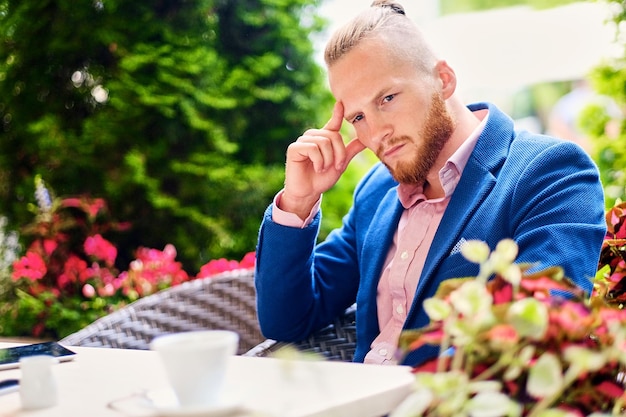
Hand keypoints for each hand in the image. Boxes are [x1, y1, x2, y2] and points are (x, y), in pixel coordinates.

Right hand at [281, 102, 365, 219]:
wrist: (309, 192)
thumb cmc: (322, 178)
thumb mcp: (340, 164)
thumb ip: (350, 150)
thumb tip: (365, 139)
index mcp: (324, 138)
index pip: (333, 123)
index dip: (337, 113)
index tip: (341, 103)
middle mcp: (313, 136)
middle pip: (333, 136)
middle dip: (339, 154)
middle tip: (336, 167)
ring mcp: (303, 141)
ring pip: (324, 142)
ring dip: (328, 160)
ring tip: (323, 169)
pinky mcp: (294, 148)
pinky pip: (313, 148)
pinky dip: (319, 161)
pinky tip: (317, 168)